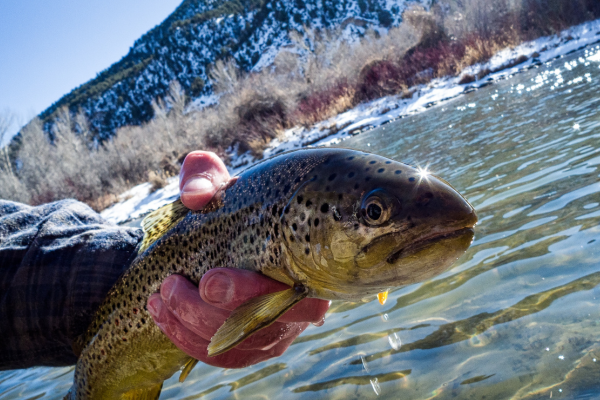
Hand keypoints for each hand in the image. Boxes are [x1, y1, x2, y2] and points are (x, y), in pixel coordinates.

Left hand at [147, 151, 329, 367]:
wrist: (232, 237)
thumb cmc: (234, 209)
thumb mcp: (220, 186)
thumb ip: (207, 178)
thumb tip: (196, 197)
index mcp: (305, 263)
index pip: (292, 290)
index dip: (248, 291)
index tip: (209, 279)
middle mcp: (301, 305)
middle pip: (261, 324)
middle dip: (207, 311)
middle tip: (171, 286)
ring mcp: (279, 331)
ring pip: (237, 343)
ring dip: (190, 324)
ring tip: (159, 296)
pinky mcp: (255, 347)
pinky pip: (223, 356)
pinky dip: (187, 340)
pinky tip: (162, 315)